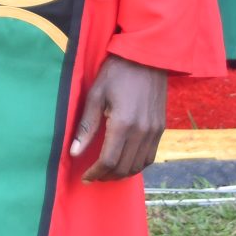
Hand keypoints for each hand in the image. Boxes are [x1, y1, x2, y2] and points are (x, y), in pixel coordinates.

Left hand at [70, 54, 167, 181]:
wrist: (146, 58)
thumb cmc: (116, 73)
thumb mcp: (95, 95)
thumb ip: (86, 126)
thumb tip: (74, 152)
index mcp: (123, 124)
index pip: (109, 160)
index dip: (96, 172)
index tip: (85, 177)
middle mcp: (142, 132)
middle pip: (124, 167)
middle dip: (107, 176)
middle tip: (93, 177)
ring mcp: (154, 131)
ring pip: (139, 166)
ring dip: (122, 173)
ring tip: (107, 173)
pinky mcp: (160, 128)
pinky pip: (150, 156)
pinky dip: (137, 165)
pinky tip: (125, 162)